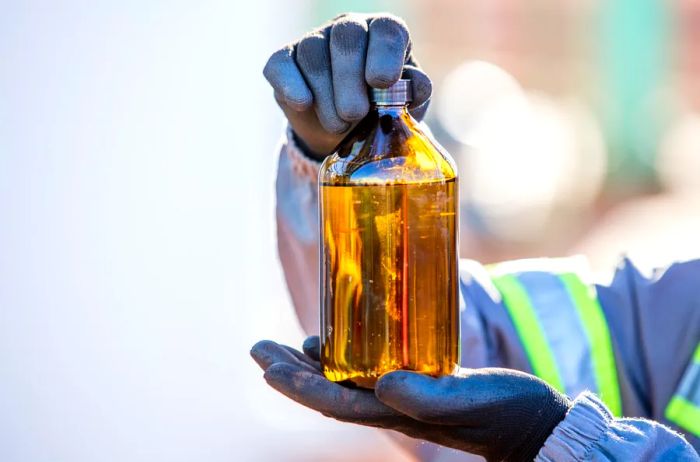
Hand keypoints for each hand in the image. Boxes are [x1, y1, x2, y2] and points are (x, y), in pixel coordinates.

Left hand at [251, 336, 571, 461]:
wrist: (530, 423)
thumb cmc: (505, 415)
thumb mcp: (470, 403)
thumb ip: (429, 397)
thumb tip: (382, 384)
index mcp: (396, 413)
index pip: (333, 400)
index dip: (296, 382)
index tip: (265, 362)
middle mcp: (392, 405)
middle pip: (328, 390)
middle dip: (290, 371)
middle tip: (258, 348)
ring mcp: (403, 395)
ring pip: (344, 379)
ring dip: (310, 364)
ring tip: (284, 346)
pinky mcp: (419, 381)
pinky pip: (370, 369)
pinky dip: (346, 355)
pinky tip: (337, 342)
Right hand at [263, 13, 431, 158]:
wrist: (344, 132)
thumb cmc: (380, 111)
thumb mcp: (405, 105)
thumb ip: (415, 92)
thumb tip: (414, 85)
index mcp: (384, 34)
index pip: (387, 29)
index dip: (384, 54)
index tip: (381, 83)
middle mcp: (349, 28)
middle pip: (347, 37)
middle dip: (350, 81)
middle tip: (355, 115)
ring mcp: (314, 41)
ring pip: (314, 54)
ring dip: (326, 95)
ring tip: (338, 125)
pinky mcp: (284, 60)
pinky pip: (281, 65)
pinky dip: (291, 85)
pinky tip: (303, 104)